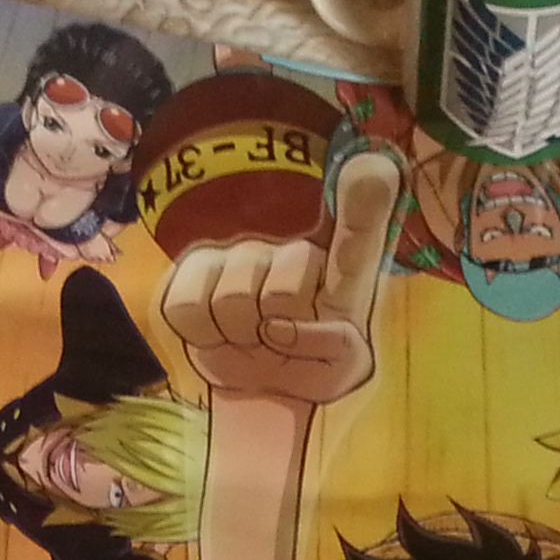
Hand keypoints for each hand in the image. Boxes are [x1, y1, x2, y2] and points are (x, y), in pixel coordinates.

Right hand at [161, 149, 400, 407]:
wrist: (257, 389)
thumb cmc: (307, 369)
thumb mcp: (341, 370)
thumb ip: (336, 345)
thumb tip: (283, 320)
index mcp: (341, 272)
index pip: (356, 235)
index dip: (364, 205)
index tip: (371, 170)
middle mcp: (291, 251)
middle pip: (283, 284)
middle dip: (277, 328)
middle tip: (276, 342)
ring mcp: (241, 254)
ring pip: (233, 298)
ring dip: (238, 336)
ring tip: (248, 340)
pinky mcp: (196, 268)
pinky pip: (188, 303)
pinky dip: (201, 334)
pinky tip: (216, 335)